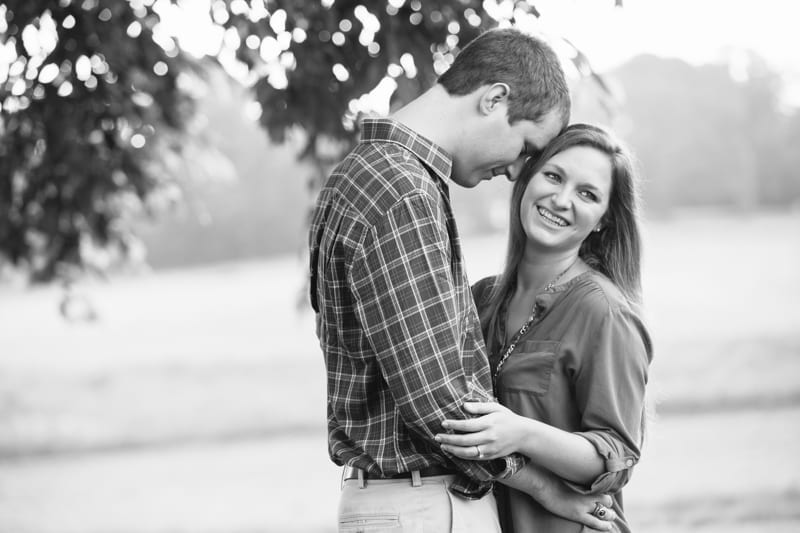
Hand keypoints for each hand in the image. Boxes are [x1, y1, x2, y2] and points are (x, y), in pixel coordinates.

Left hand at [435, 401, 528, 459]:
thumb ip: (479, 406)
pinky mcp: (491, 456)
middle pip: (465, 440)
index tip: (443, 423)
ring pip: (468, 452)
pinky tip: (453, 452)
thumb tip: (463, 405)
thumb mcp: (495, 408)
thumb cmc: (507, 418)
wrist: (523, 435)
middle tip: (437, 436)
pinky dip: (462, 456)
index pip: (467, 425)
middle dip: (449, 439)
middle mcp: (489, 437)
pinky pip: (474, 457)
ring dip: (453, 450)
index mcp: (489, 423)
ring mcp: (490, 448)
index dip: (454, 425)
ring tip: (442, 446)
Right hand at [503, 464, 617, 530]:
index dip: (603, 489)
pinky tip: (608, 526)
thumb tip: (570, 457)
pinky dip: (604, 525)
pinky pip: (597, 523)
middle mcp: (589, 491)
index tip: (601, 490)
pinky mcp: (578, 514)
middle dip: (607, 502)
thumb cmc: (548, 470)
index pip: (603, 485)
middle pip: (607, 499)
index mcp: (587, 479)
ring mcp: (585, 504)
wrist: (541, 481)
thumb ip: (572, 466)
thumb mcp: (564, 465)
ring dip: (609, 514)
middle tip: (605, 504)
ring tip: (610, 515)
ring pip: (606, 512)